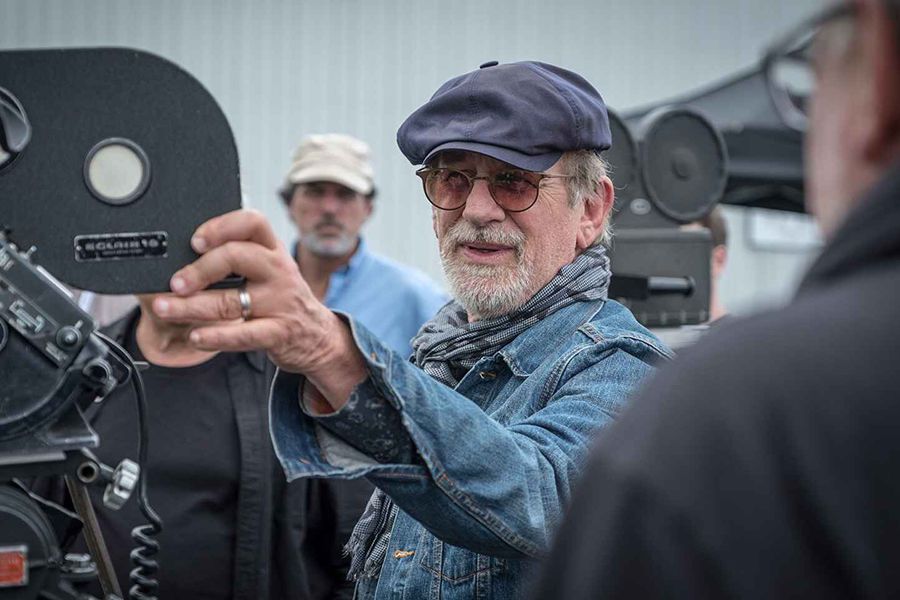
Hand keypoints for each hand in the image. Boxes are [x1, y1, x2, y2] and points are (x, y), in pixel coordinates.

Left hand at [152, 209, 365, 406]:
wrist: (318, 337)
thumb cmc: (282, 299)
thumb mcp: (269, 270)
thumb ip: (238, 258)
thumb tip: (184, 256)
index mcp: (273, 250)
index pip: (252, 222)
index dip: (221, 226)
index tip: (195, 240)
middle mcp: (279, 271)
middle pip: (237, 256)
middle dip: (199, 269)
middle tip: (174, 283)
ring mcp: (280, 302)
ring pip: (230, 300)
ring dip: (191, 306)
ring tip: (165, 308)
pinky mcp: (279, 333)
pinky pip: (243, 334)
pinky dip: (216, 336)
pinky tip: (195, 337)